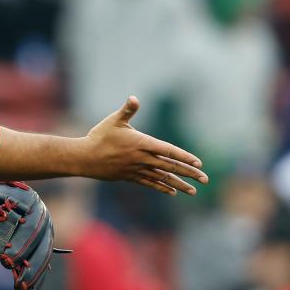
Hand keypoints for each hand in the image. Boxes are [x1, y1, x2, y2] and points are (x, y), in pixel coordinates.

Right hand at [82, 96, 207, 195]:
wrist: (84, 158)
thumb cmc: (100, 136)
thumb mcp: (114, 120)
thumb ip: (127, 110)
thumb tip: (134, 98)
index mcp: (142, 143)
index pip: (168, 150)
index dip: (184, 157)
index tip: (199, 163)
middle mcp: (142, 158)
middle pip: (170, 166)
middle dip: (189, 173)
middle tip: (205, 179)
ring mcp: (137, 169)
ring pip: (162, 177)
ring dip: (179, 183)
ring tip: (193, 191)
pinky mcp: (130, 176)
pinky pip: (150, 183)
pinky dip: (162, 187)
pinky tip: (172, 191)